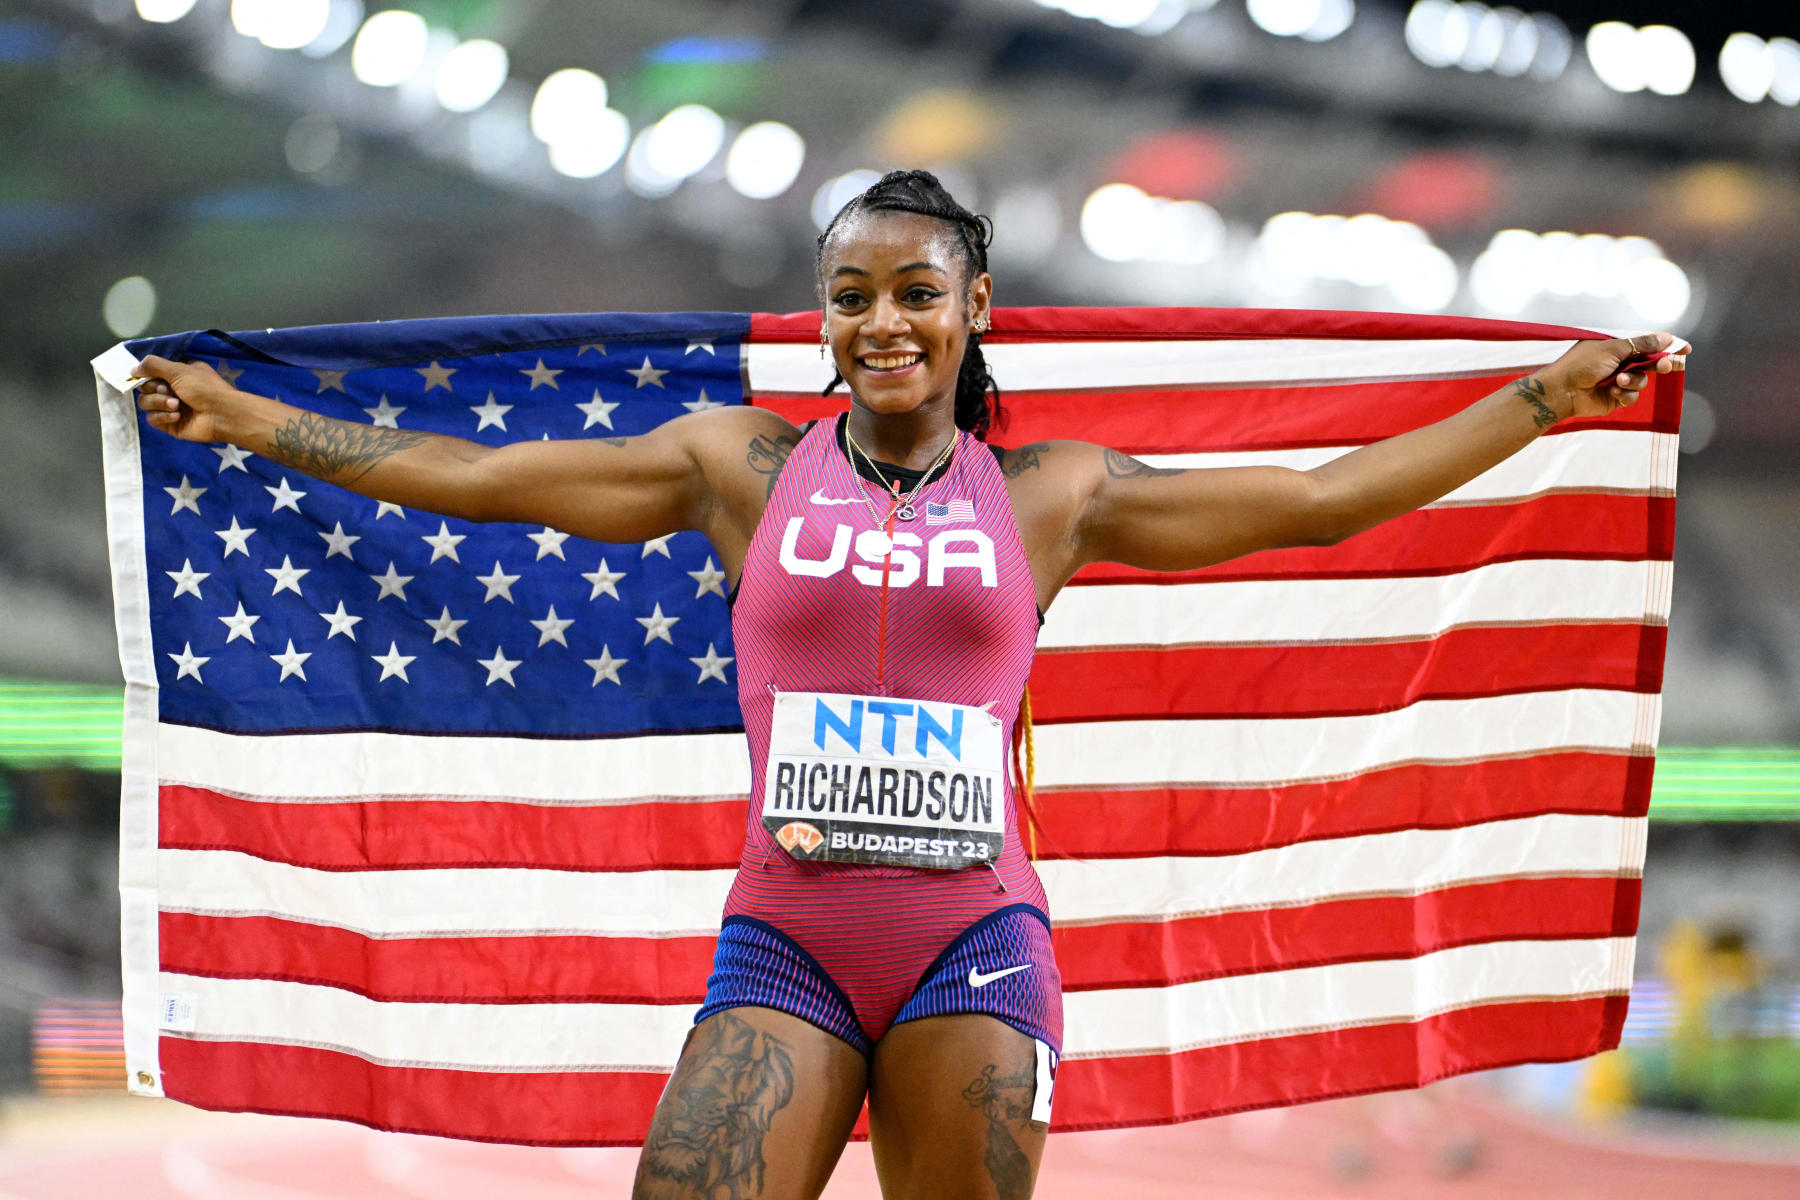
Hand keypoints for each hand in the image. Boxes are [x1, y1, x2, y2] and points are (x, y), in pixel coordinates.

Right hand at [133, 354, 237, 443]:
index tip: (151, 377)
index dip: (147, 376)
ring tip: (177, 404)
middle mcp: (173, 390)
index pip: (150, 374)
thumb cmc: (205, 388)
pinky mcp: (170, 424)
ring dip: (159, 403)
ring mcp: (170, 408)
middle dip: (155, 389)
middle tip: (169, 391)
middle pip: (145, 388)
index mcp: (177, 375)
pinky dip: (162, 416)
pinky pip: (152, 419)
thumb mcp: (179, 370)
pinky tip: (178, 416)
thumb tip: (133, 369)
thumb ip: (153, 366)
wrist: (222, 414)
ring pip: (146, 404)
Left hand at [1536, 332, 1689, 422]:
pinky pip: (1632, 397)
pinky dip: (1625, 394)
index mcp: (1618, 348)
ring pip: (1642, 381)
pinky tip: (1611, 392)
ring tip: (1617, 381)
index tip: (1685, 349)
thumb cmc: (1581, 364)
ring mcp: (1618, 381)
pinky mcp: (1615, 399)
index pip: (1648, 345)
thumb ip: (1640, 344)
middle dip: (1659, 364)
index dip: (1667, 347)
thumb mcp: (1612, 349)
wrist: (1563, 389)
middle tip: (1663, 365)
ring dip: (1633, 381)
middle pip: (1650, 363)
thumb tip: (1666, 337)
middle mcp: (1620, 364)